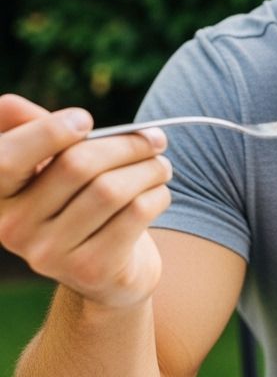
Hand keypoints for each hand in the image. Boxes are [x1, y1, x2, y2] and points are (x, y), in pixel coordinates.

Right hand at [0, 93, 171, 307]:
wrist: (106, 272)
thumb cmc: (77, 202)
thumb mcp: (49, 166)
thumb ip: (31, 131)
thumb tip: (9, 105)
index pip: (7, 158)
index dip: (48, 132)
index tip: (86, 120)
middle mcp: (14, 228)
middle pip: (76, 165)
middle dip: (126, 144)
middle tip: (155, 139)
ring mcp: (49, 254)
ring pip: (111, 189)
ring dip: (149, 168)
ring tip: (162, 165)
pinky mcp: (90, 269)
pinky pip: (134, 214)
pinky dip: (157, 195)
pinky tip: (159, 193)